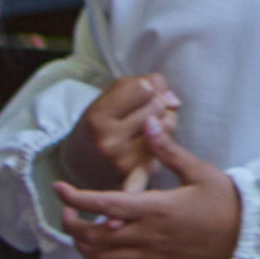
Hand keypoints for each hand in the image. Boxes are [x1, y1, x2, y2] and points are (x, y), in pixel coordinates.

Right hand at [55, 75, 178, 194]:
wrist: (84, 163)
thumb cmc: (104, 121)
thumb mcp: (112, 95)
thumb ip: (146, 85)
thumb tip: (175, 103)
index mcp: (97, 117)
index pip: (144, 88)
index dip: (145, 87)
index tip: (135, 95)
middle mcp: (108, 141)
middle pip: (157, 106)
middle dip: (156, 104)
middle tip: (139, 113)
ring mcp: (123, 160)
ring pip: (167, 125)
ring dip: (163, 121)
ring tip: (144, 126)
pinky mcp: (139, 173)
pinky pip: (167, 145)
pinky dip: (162, 140)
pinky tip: (147, 143)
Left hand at [58, 125, 239, 258]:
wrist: (253, 234)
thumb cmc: (229, 200)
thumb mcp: (200, 170)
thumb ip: (168, 150)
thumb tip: (149, 122)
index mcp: (155, 208)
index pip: (103, 203)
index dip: (76, 197)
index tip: (59, 188)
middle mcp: (149, 235)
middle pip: (94, 237)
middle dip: (73, 225)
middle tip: (70, 212)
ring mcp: (156, 258)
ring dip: (87, 249)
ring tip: (85, 234)